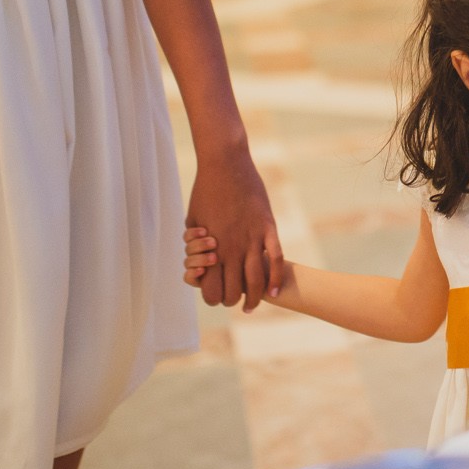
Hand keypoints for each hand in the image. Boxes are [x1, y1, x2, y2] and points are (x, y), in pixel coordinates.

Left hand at [186, 145, 283, 311]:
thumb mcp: (192, 221)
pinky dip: (275, 279)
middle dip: (232, 300)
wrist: (224, 164)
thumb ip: (196, 245)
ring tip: (253, 305)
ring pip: (256, 281)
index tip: (216, 295)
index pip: (211, 291)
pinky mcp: (268, 227)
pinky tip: (273, 291)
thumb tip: (200, 262)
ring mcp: (252, 239)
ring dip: (254, 298)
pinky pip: (276, 259)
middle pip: (234, 292)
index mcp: (210, 249)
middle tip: (234, 299)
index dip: (213, 298)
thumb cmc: (204, 191)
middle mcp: (231, 248)